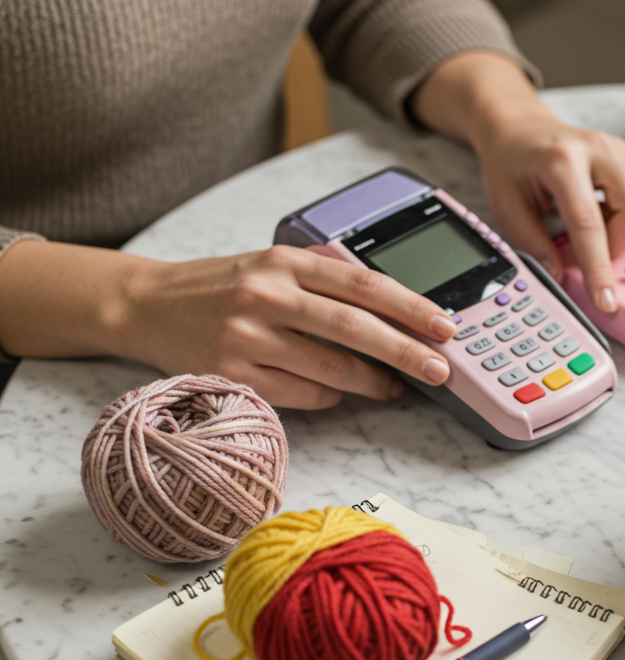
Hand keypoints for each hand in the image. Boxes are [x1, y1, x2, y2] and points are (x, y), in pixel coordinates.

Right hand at [118, 246, 455, 408]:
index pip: (363, 284)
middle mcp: (267, 295)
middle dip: (405, 351)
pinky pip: (301, 394)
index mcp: (285, 261)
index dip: (411, 307)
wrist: (146, 306)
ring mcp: (247, 336)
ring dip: (373, 382)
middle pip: (354, 327)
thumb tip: (396, 306)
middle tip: (439, 368)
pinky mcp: (232, 375)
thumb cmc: (220, 287)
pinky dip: (329, 397)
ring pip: (331, 368)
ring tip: (396, 387)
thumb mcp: (272, 264)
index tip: (444, 325)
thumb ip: (324, 278)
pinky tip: (340, 393)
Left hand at [412, 51, 624, 313]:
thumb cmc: (511, 164)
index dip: (599, 268)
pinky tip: (606, 217)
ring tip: (596, 231)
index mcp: (561, 160)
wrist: (519, 127)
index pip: (589, 223)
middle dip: (618, 246)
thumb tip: (560, 277)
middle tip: (584, 251)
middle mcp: (599, 149)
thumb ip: (532, 244)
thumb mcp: (507, 206)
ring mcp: (621, 150)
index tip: (606, 301)